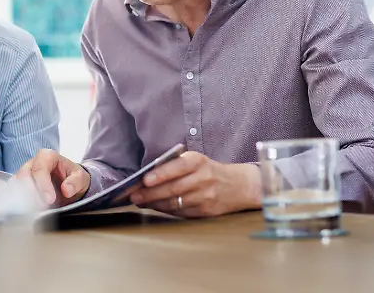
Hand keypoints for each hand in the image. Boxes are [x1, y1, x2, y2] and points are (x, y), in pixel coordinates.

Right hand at [14, 149, 90, 207]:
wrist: (69, 183)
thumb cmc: (73, 178)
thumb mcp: (81, 178)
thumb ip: (75, 182)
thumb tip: (66, 190)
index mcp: (47, 156)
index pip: (39, 169)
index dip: (43, 185)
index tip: (50, 200)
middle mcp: (32, 162)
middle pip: (24, 175)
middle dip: (32, 193)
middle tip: (43, 207)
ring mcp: (24, 173)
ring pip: (16, 184)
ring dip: (24, 198)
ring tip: (36, 210)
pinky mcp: (20, 185)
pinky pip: (13, 191)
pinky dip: (19, 201)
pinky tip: (27, 210)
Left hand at [128, 151, 260, 217]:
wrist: (239, 186)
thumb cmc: (210, 170)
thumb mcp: (196, 160)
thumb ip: (175, 165)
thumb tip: (147, 174)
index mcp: (198, 162)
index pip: (177, 167)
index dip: (160, 174)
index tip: (144, 180)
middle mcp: (203, 179)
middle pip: (173, 188)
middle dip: (150, 193)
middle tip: (134, 196)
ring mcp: (205, 197)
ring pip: (175, 202)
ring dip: (154, 204)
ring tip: (140, 202)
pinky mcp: (206, 211)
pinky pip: (181, 212)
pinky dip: (166, 210)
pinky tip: (155, 207)